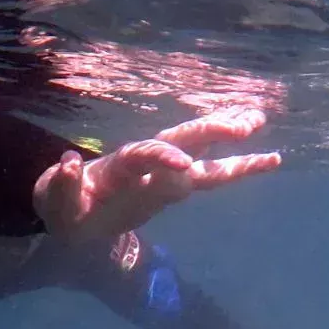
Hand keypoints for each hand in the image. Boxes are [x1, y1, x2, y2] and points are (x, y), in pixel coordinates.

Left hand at [32, 107, 281, 243]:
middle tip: (243, 125)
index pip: (143, 155)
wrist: (74, 210)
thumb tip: (69, 160)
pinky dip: (240, 164)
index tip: (183, 168)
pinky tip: (272, 158)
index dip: (161, 159)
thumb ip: (63, 185)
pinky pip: (213, 172)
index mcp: (118, 165)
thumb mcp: (56, 204)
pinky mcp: (177, 184)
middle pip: (181, 139)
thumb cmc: (66, 206)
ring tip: (260, 118)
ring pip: (202, 148)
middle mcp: (146, 161)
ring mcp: (164, 171)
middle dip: (209, 132)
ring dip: (229, 133)